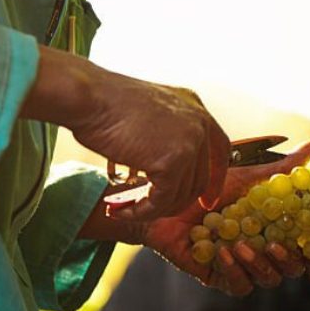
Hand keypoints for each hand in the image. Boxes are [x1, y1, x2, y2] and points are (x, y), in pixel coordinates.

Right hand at [22, 47, 228, 220]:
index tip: (206, 201)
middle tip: (150, 211)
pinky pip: (160, 202)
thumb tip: (160, 170)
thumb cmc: (104, 103)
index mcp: (194, 107)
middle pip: (200, 179)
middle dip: (176, 202)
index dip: (215, 179)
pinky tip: (121, 210)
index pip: (219, 150)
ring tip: (125, 209)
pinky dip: (141, 212)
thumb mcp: (147, 113)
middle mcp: (198, 123)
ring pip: (179, 195)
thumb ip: (163, 135)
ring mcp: (188, 142)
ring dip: (152, 209)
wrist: (90, 98)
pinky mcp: (172, 162)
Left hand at [134, 142, 309, 294]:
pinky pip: (238, 285)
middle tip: (276, 243)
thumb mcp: (245, 178)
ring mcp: (240, 267)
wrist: (163, 200)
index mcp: (274, 229)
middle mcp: (261, 251)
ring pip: (267, 279)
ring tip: (242, 243)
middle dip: (289, 259)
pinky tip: (224, 250)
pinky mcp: (217, 277)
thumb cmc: (203, 188)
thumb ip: (281, 172)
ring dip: (259, 262)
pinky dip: (234, 269)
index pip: (308, 249)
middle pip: (292, 269)